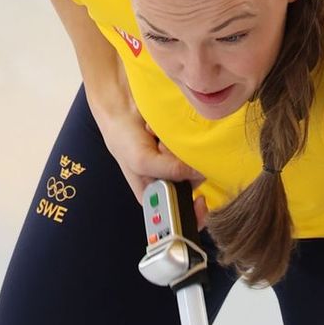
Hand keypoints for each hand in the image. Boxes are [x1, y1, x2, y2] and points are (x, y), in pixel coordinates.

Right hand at [88, 80, 205, 212]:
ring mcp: (179, 165)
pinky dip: (179, 137)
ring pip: (194, 163)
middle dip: (179, 169)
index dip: (193, 214)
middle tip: (159, 154)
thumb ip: (170, 171)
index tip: (200, 201)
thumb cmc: (125, 141)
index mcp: (156, 196)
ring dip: (176, 150)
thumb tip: (200, 172)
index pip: (180, 215)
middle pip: (192, 184)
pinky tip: (162, 133)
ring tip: (157, 141)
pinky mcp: (185, 148)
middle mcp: (170, 183)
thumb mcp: (142, 161)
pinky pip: (194, 144)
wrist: (123, 109)